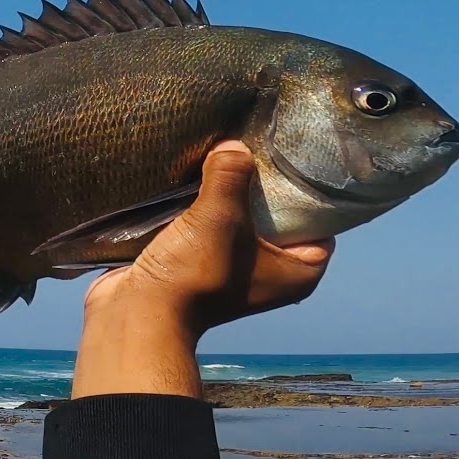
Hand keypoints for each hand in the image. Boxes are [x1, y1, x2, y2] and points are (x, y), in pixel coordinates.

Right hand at [70, 141, 334, 399]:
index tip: (290, 162)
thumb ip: (231, 174)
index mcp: (297, 273)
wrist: (139, 312)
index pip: (320, 224)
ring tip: (219, 160)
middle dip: (262, 188)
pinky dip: (203, 210)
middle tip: (250, 152)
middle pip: (278, 218)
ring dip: (227, 197)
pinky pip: (211, 229)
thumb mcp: (219, 215)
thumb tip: (232, 146)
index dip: (307, 194)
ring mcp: (234, 272)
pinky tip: (191, 183)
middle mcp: (271, 275)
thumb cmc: (193, 273)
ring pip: (241, 221)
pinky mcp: (201, 267)